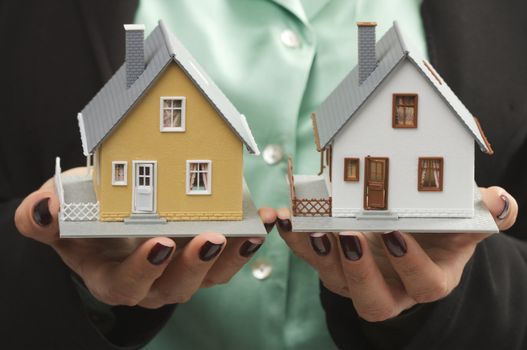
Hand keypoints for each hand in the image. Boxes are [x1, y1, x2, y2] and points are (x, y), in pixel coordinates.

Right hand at [15, 168, 265, 307]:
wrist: (112, 217)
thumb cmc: (85, 218)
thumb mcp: (57, 215)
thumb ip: (41, 218)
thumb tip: (45, 208)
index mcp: (113, 278)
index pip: (128, 285)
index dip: (145, 269)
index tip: (160, 242)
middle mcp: (152, 282)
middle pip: (177, 286)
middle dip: (194, 265)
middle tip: (208, 238)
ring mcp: (183, 271)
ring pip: (212, 275)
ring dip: (234, 255)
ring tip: (251, 231)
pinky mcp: (206, 255)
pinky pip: (231, 256)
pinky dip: (249, 239)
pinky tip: (264, 219)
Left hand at [266, 186, 516, 321]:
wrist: (409, 228)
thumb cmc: (438, 227)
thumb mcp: (463, 219)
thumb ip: (484, 214)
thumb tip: (501, 201)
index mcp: (427, 278)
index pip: (423, 286)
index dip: (410, 265)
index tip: (397, 234)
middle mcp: (390, 285)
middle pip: (372, 299)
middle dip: (357, 271)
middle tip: (346, 235)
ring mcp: (356, 276)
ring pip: (333, 279)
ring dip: (316, 253)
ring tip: (305, 224)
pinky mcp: (330, 261)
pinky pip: (308, 255)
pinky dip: (292, 237)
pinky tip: (281, 215)